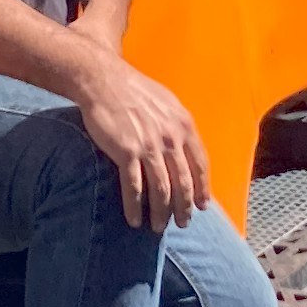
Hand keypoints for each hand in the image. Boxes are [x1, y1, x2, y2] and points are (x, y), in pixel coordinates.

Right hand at [69, 56, 208, 227]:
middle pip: (182, 182)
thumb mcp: (167, 103)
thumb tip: (186, 147)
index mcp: (183, 126)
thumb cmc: (134, 90)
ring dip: (161, 213)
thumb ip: (178, 126)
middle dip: (184, 207)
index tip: (202, 206)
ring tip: (159, 227)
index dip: (202, 188)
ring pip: (161, 189)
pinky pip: (133, 187)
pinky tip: (134, 220)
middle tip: (183, 223)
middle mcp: (170, 138)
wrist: (104, 79)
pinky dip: (135, 207)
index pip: (200, 164)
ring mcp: (148, 146)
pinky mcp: (125, 151)